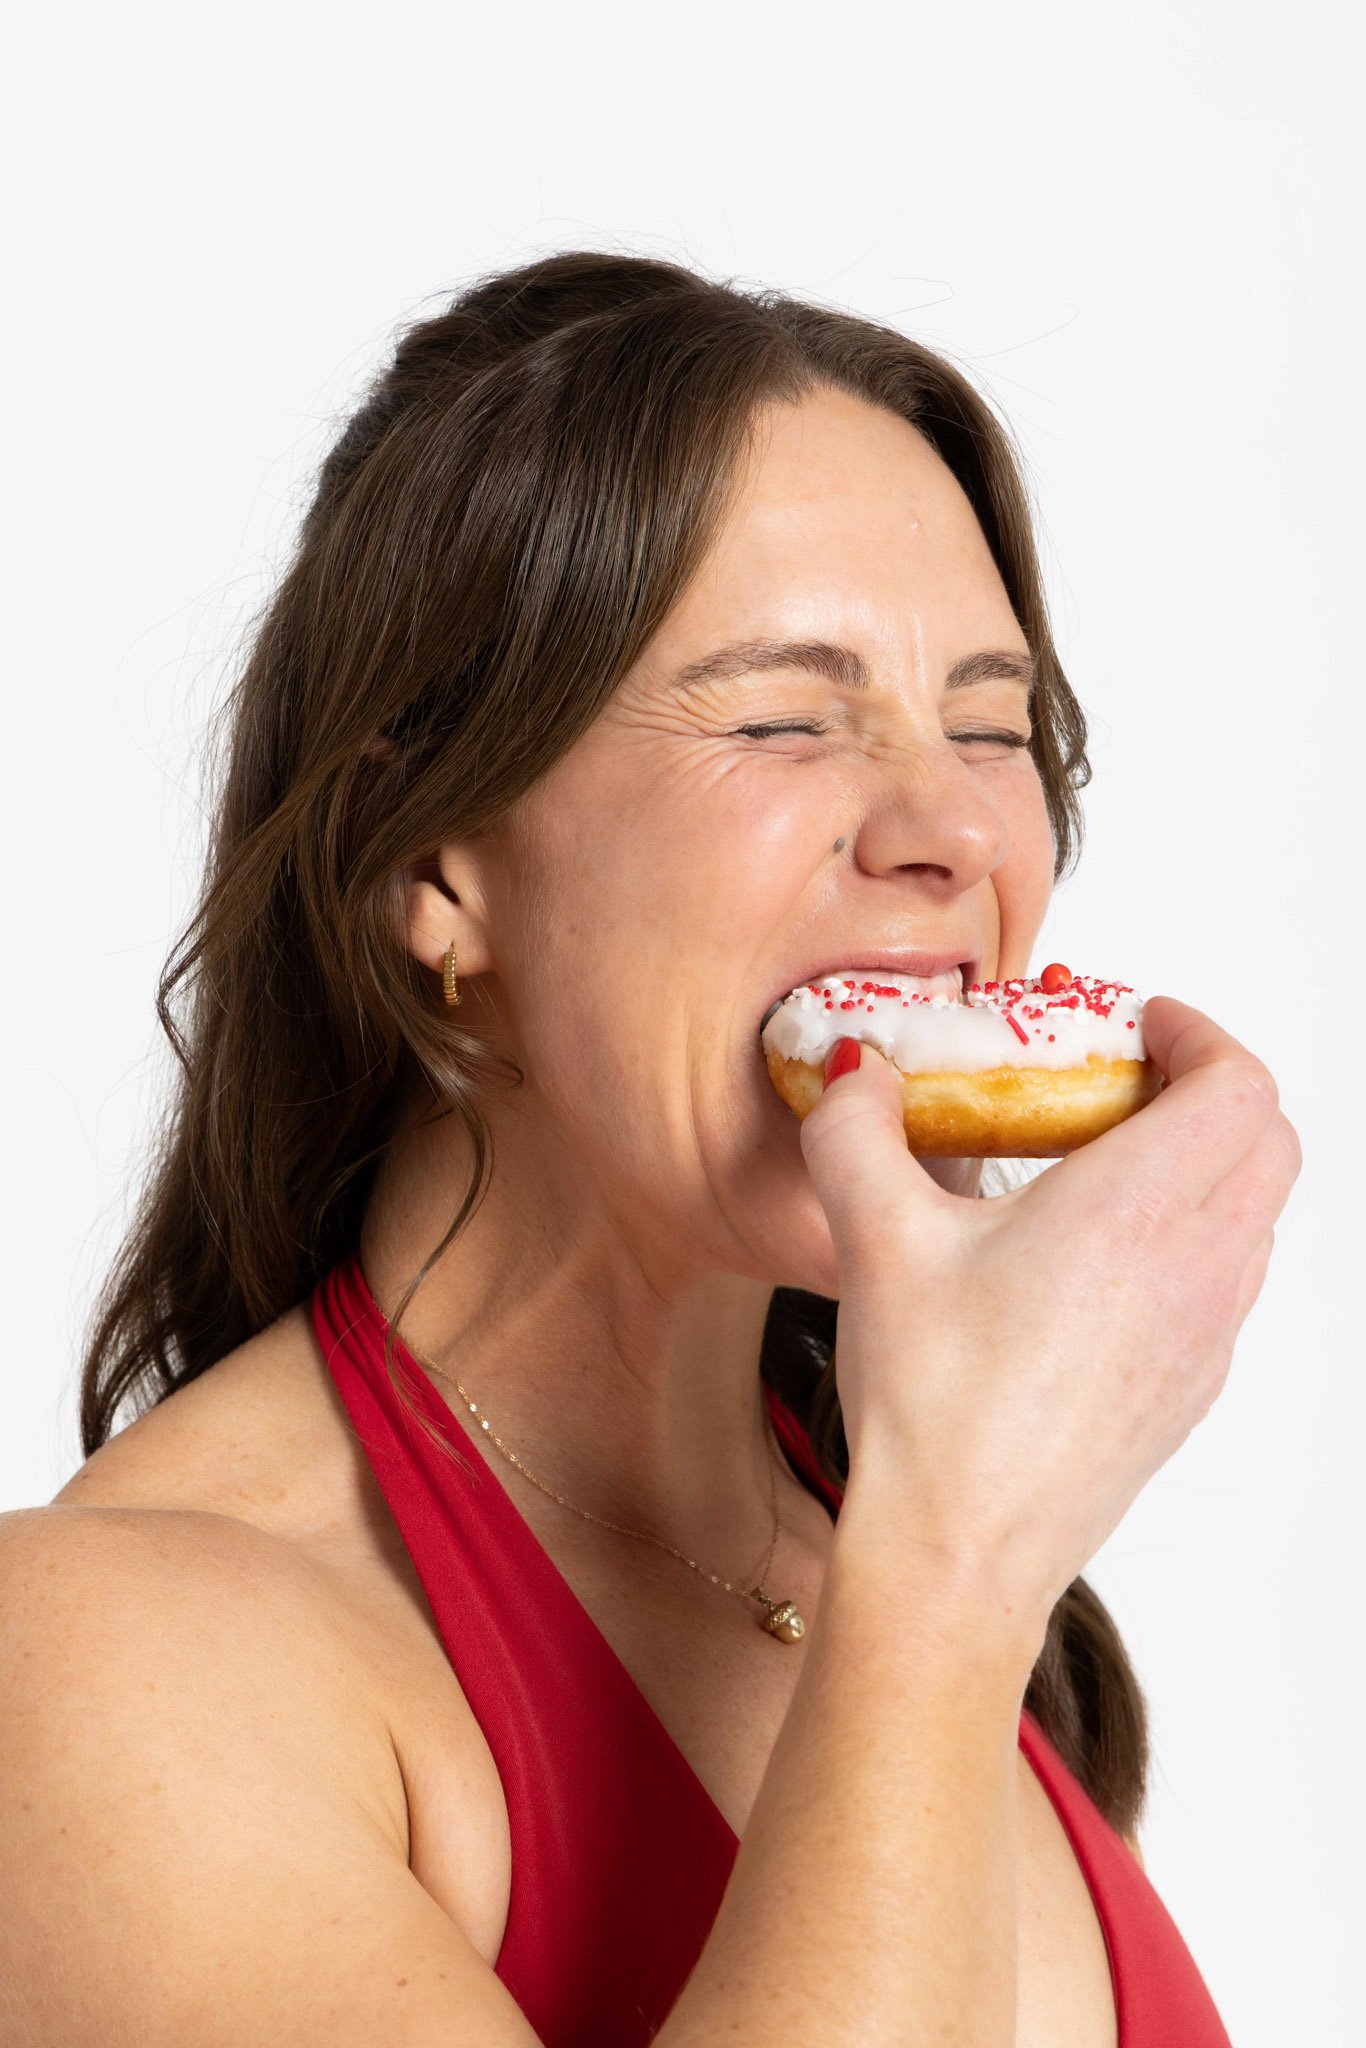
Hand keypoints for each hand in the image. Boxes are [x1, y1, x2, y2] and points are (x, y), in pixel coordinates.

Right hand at [798, 998, 1301, 1622]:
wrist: (960, 1552)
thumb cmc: (935, 1406)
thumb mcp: (876, 1240)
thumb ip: (856, 1130)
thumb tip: (849, 1074)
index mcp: (1140, 1208)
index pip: (1238, 1082)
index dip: (1196, 1033)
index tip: (1132, 1024)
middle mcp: (1198, 1266)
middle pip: (1268, 1138)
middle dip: (1207, 1087)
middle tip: (1117, 1081)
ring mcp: (1207, 1333)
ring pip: (1257, 1210)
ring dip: (1204, 1163)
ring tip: (1099, 1165)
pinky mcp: (1192, 1387)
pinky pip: (1226, 1278)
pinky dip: (1190, 1235)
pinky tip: (1091, 1258)